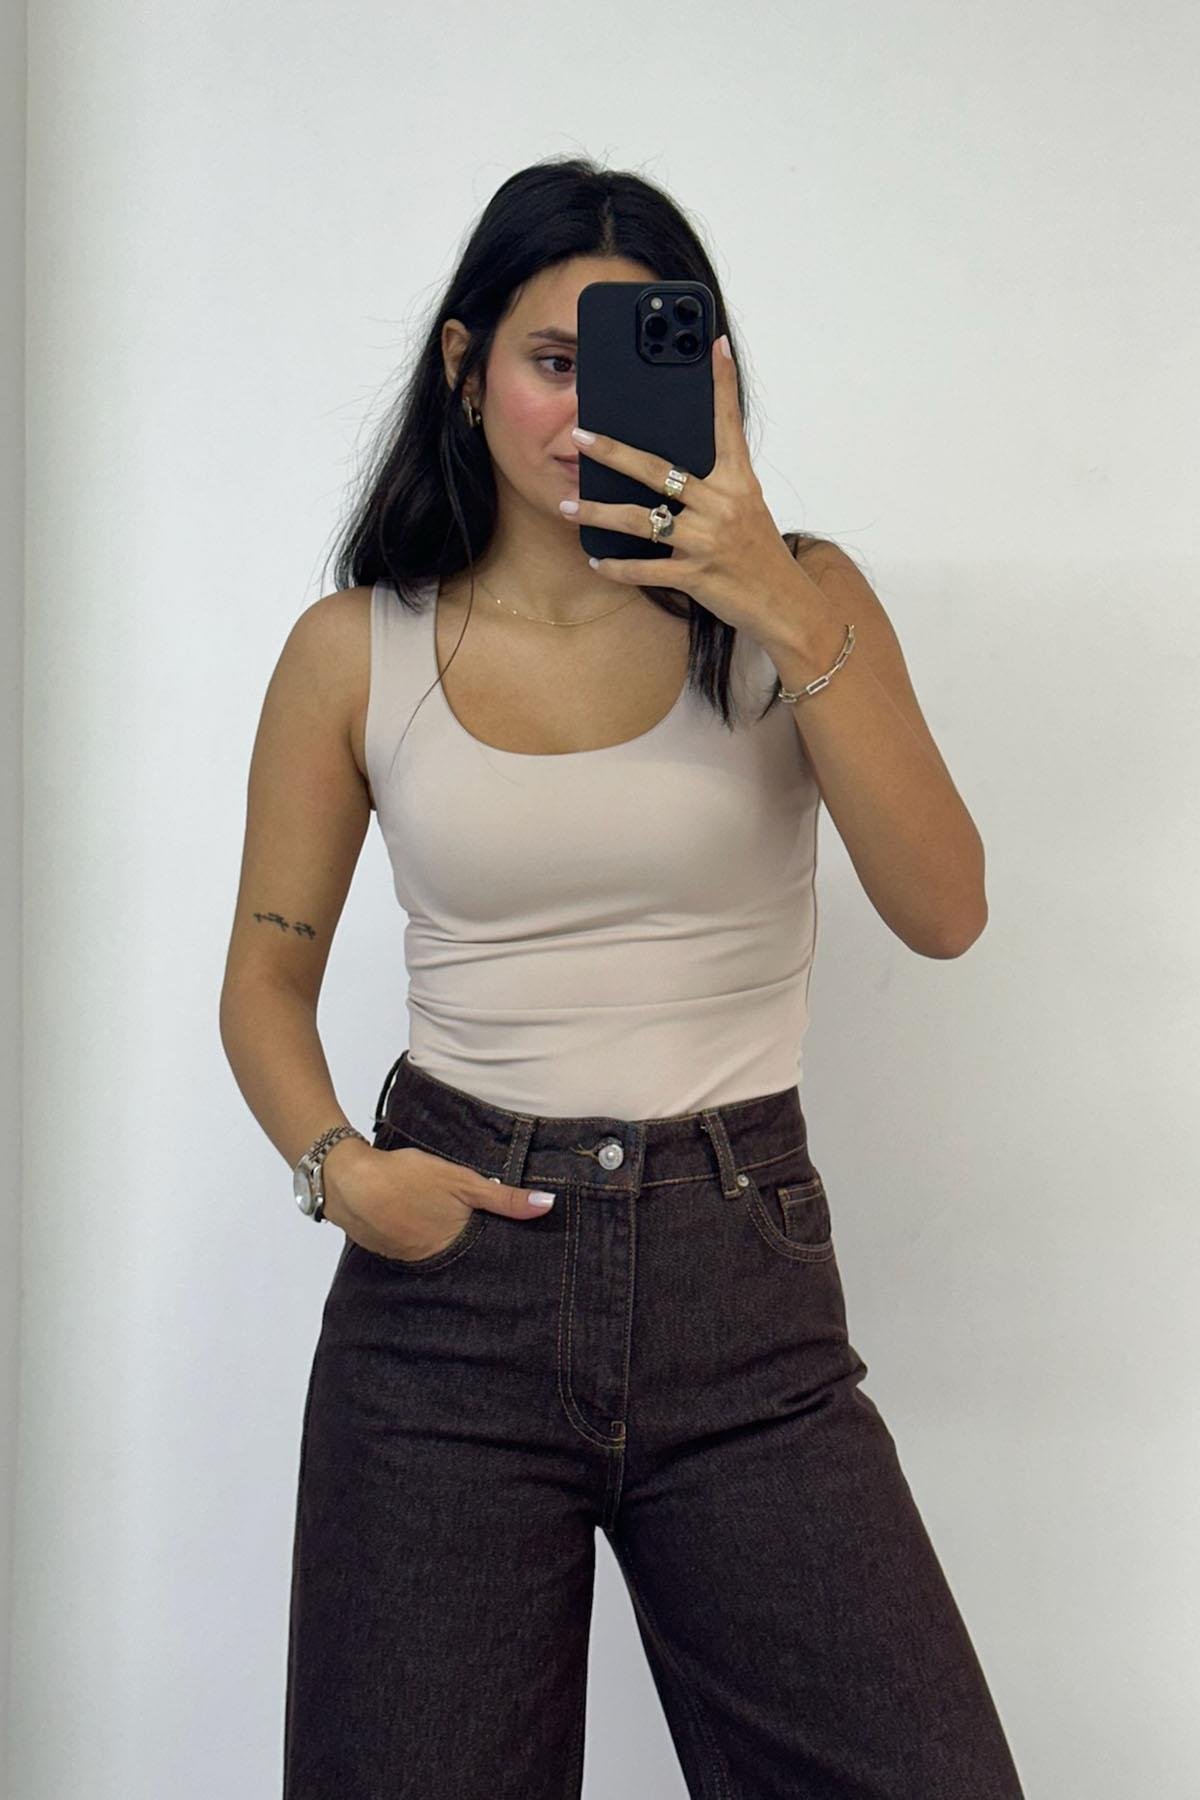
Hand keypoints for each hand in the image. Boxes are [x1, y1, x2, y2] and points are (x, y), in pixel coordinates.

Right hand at [321, 1141, 555, 1260]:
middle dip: (471, 1252)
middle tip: (483, 1242)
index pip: (483, 1258)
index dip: (496, 1255)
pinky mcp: (383, 1247)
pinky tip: (417, 1222)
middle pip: (458, 1258)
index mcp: (452, 1247)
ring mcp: (403, 1256)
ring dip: (440, 1243)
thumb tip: (547, 1205)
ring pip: (432, 1253)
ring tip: (450, 1230)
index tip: (513, 1258)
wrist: (348, 1179)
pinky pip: (408, 1246)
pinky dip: (416, 1236)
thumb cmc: (407, 1177)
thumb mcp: (462, 1182)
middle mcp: (428, 1260)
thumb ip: (504, 1199)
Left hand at [562, 334, 823, 640]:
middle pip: (658, 470)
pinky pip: (645, 570)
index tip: (713, 345)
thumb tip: (672, 467)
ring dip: (599, 514)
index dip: (723, 384)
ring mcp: (708, 541)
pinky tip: (596, 561)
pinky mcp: (697, 575)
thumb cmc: (758, 553)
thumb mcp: (747, 506)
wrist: (785, 605)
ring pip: (641, 521)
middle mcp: (723, 505)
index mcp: (738, 481)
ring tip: (569, 507)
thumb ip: (716, 483)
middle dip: (614, 452)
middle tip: (580, 437)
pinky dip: (617, 567)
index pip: (727, 424)